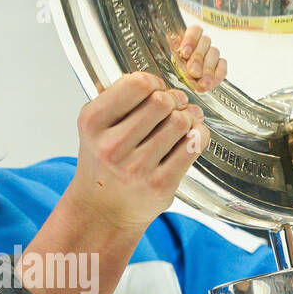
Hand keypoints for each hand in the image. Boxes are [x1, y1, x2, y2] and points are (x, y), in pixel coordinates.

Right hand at [70, 71, 206, 234]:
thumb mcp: (96, 127)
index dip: (153, 81)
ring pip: (181, 122)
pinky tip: (190, 137)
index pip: (136, 84)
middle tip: (172, 107)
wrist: (101, 212)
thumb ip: (119, 100)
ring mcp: (136, 168)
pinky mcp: (159, 186)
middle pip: (162, 101)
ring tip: (181, 124)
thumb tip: (161, 83)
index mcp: (93, 123)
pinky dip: (198, 135)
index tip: (155, 89)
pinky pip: (192, 146)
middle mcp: (112, 146)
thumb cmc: (103, 165)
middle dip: (173, 100)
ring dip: (187, 118)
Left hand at [171, 26, 227, 91]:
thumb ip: (174, 59)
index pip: (194, 30)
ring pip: (214, 53)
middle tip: (193, 71)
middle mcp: (200, 45)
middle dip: (198, 58)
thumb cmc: (172, 76)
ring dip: (207, 68)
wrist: (179, 92)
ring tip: (202, 82)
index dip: (191, 40)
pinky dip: (217, 74)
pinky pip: (222, 65)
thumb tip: (181, 53)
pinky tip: (210, 82)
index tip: (185, 53)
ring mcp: (211, 54)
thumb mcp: (168, 67)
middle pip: (205, 41)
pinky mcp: (219, 65)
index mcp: (187, 40)